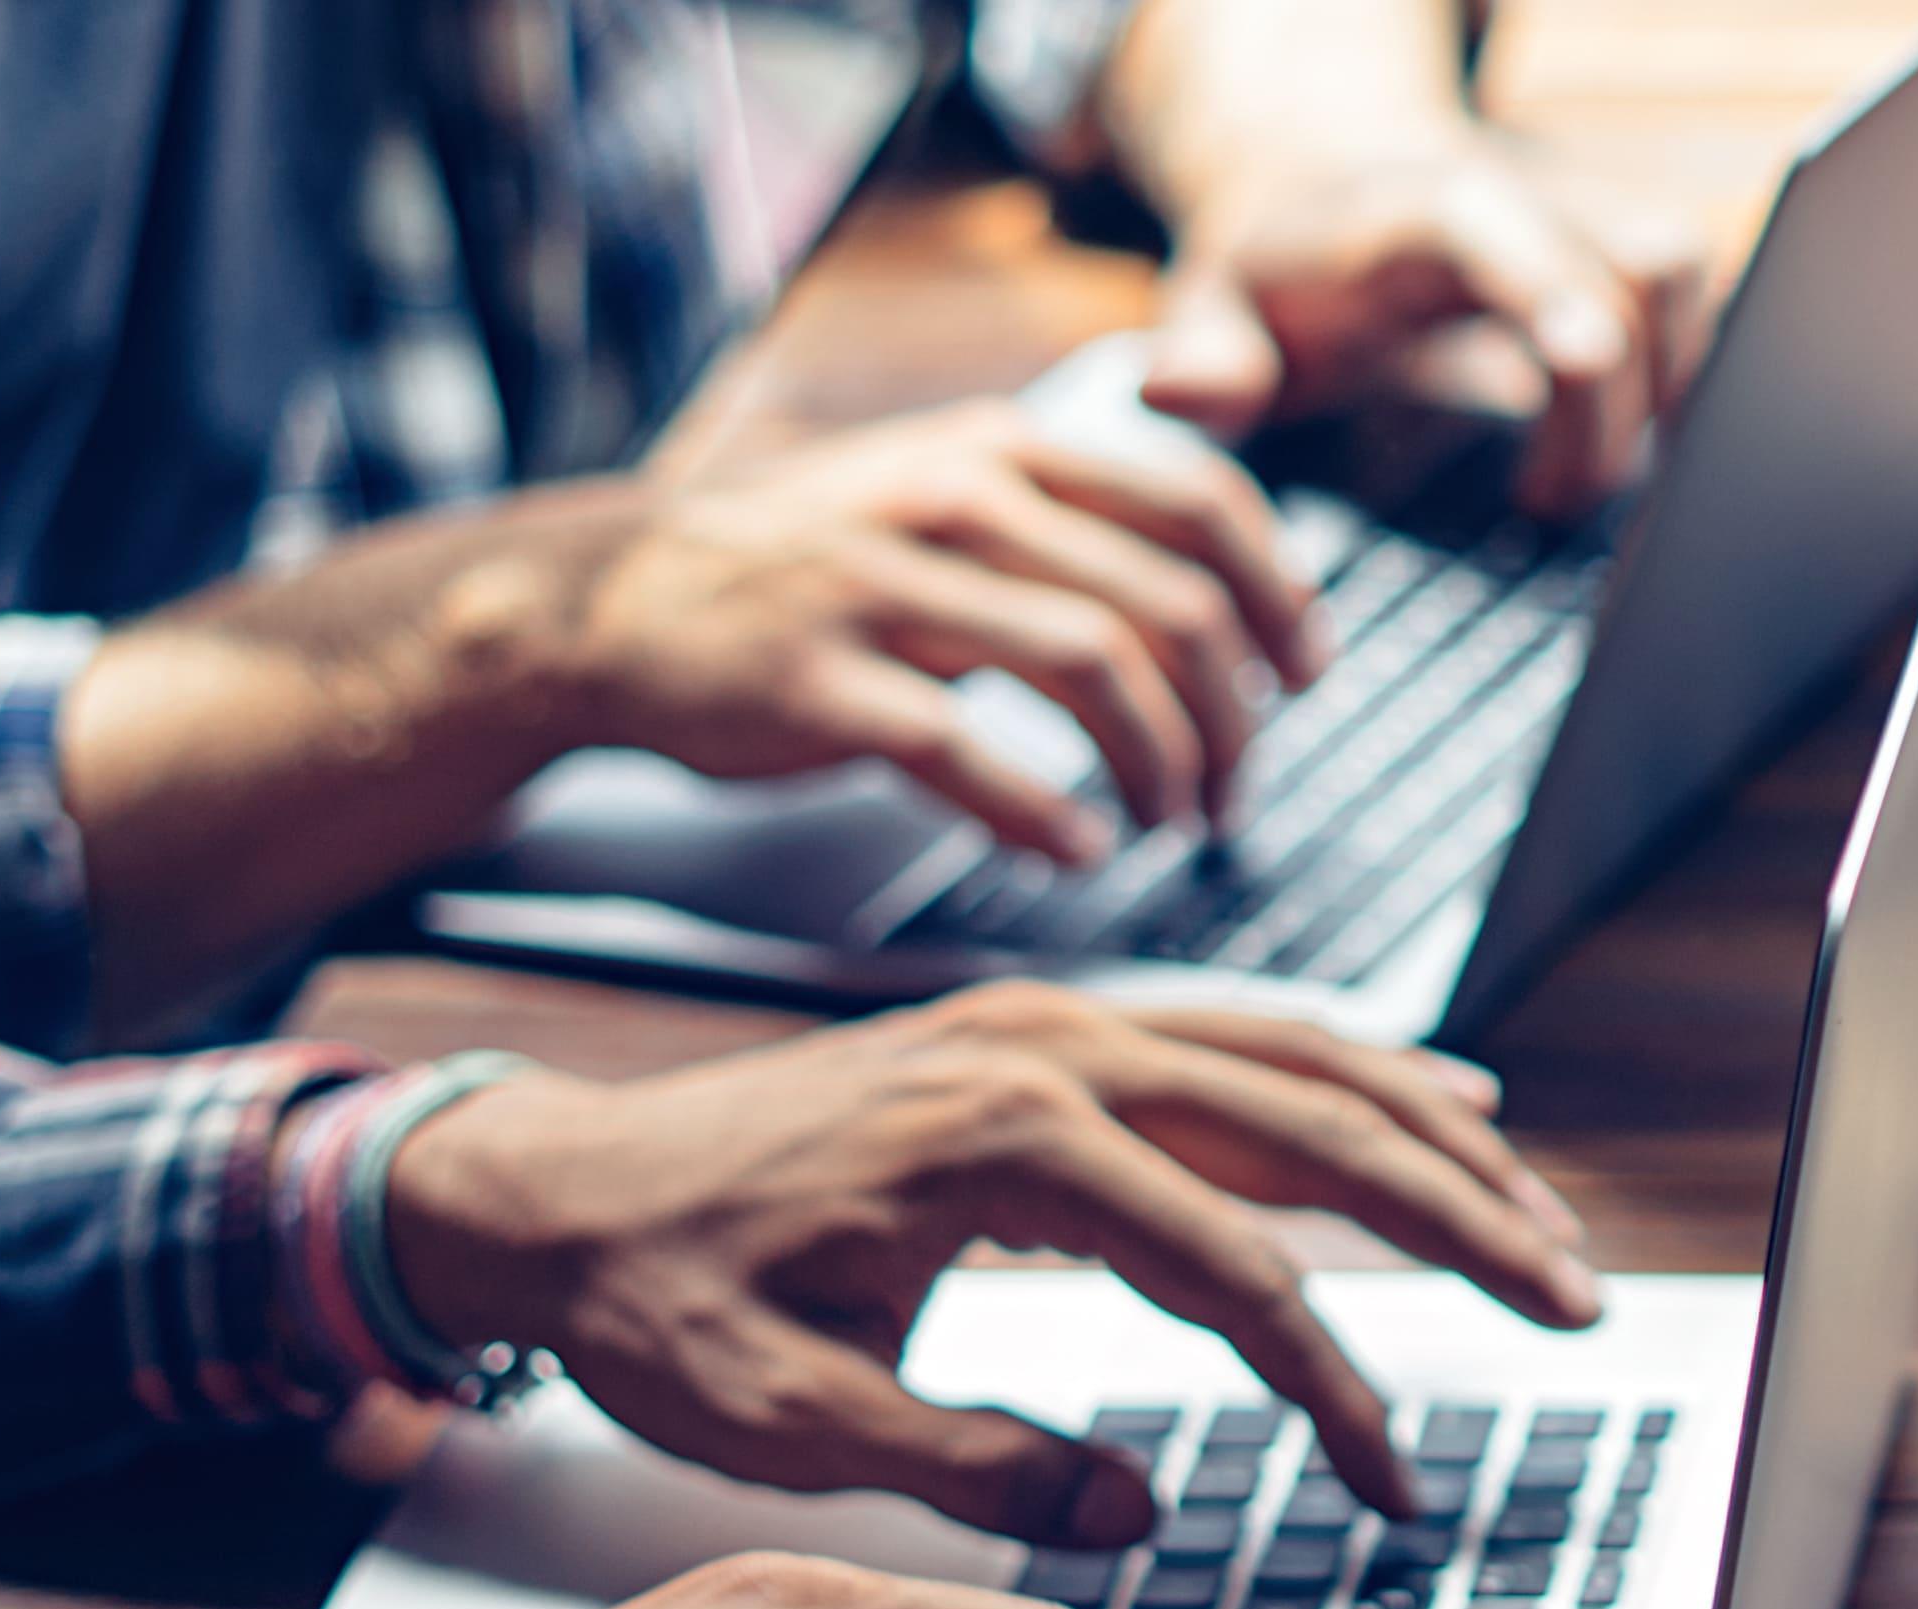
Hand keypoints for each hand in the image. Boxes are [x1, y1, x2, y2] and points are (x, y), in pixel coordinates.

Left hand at [379, 986, 1597, 1538]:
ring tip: (1541, 1227)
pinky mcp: (1040, 1035)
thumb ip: (973, 1465)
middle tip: (1574, 1299)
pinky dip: (1355, 1075)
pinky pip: (1238, 1037)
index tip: (1392, 1479)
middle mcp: (1041, 1052)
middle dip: (1461, 1216)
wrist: (547, 1188)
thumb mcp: (787, 1420)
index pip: (1231, 1269)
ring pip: (1296, 1064)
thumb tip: (1134, 1516)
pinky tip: (1437, 1107)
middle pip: (1312, 1124)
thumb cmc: (652, 1303)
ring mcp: (1046, 1026)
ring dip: (1433, 1142)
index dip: (1334, 1384)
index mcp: (994, 1143)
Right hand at [519, 398, 1331, 855]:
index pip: (1200, 500)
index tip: (1307, 675)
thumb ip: (1068, 520)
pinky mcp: (820, 679)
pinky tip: (1075, 851)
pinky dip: (1041, 811)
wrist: (611, 599)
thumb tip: (1216, 585)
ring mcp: (885, 585)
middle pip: (1168, 603)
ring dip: (1160, 765)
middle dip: (1233, 716)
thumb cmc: (802, 566)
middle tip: (1238, 792)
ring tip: (1169, 824)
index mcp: (1005, 447)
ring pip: (1092, 666)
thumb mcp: (941, 490)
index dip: (1279, 596)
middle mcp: (956, 497)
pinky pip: (963, 749)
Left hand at [1139, 129, 1712, 515]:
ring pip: (1677, 270)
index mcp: (1418, 213)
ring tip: (1583, 475)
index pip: (1508, 235)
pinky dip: (1677, 369)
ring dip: (1661, 385)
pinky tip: (1625, 438)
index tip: (1581, 365)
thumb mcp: (1205, 304)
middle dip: (1612, 407)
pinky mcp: (1615, 234)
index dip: (1554, 294)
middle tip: (1548, 504)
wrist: (1321, 170)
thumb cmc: (1274, 264)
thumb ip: (1200, 356)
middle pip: (1625, 272)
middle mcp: (1516, 191)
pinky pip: (1688, 290)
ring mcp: (1577, 206)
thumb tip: (1183, 397)